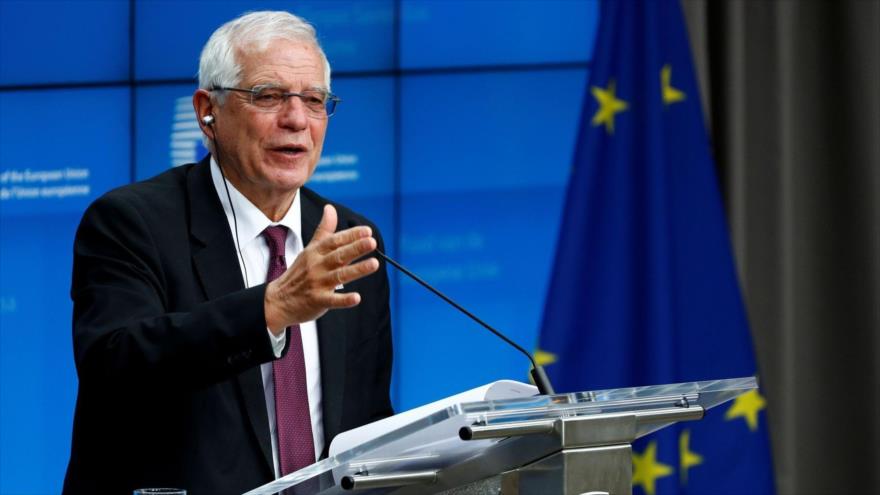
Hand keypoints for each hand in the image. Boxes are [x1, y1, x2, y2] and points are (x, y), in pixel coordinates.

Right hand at [264, 204, 378, 333]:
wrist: (279, 300)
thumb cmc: (298, 273)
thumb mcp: (309, 249)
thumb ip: (323, 230)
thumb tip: (330, 208)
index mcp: (315, 252)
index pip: (334, 240)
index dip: (351, 235)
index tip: (367, 231)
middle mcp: (317, 266)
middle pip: (338, 255)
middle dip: (356, 248)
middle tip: (372, 242)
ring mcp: (317, 284)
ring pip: (339, 275)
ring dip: (357, 269)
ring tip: (374, 264)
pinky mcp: (318, 301)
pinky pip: (333, 300)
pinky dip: (344, 299)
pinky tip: (357, 298)